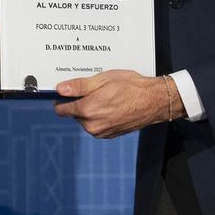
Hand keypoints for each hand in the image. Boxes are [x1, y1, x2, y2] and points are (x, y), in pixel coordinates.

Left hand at [54, 70, 177, 137]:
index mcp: (87, 110)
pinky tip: (111, 105)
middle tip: (94, 90)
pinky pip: (96, 125)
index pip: (61, 109)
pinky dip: (99, 116)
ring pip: (85, 120)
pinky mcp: (109, 135)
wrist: (154, 101)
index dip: (63, 98)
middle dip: (79, 103)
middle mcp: (92, 125)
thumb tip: (60, 89)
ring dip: (90, 110)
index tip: (67, 91)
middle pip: (73, 114)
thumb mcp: (102, 79)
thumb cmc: (130, 87)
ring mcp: (101, 132)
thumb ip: (78, 86)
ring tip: (106, 97)